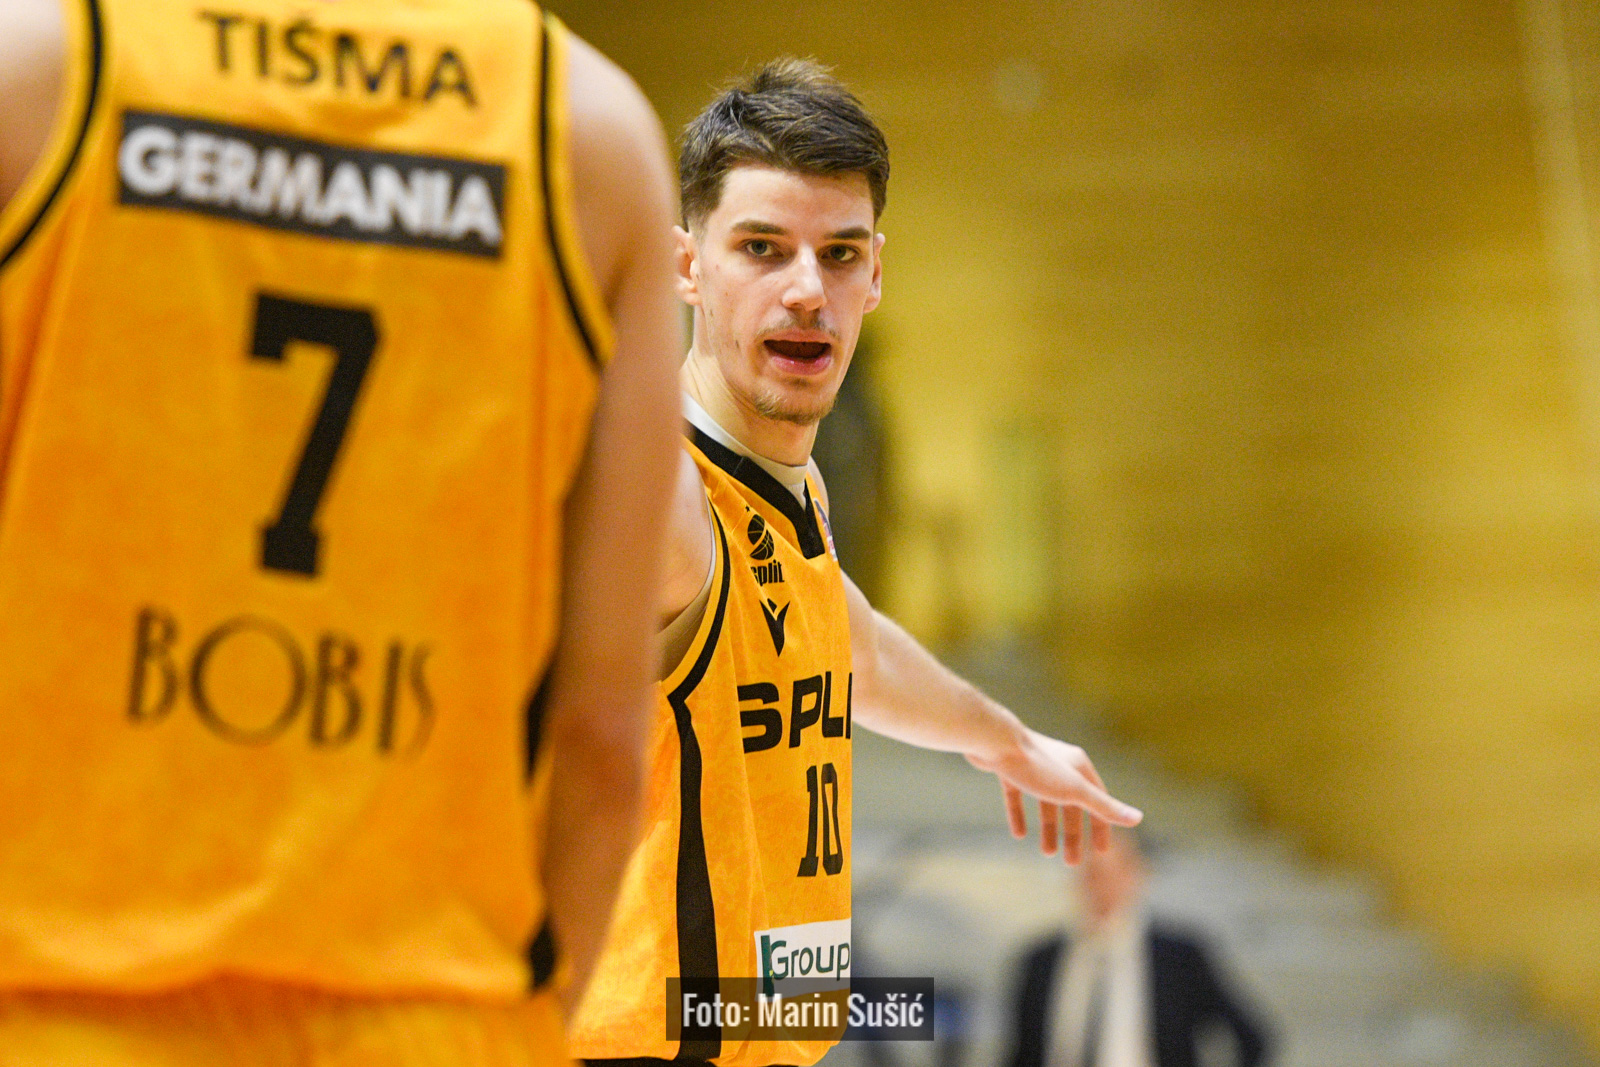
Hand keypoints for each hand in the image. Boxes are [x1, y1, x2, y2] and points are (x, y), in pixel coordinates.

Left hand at [965, 730, 1141, 863]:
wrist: (994, 741)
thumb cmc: (1036, 766)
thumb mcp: (1074, 791)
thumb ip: (1104, 806)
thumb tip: (1138, 818)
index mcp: (1078, 767)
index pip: (1097, 801)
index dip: (1100, 827)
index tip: (1099, 852)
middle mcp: (1059, 765)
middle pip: (1071, 806)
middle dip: (1072, 835)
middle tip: (1071, 863)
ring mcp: (1033, 767)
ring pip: (1045, 803)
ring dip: (1048, 829)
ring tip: (1047, 853)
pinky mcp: (1009, 769)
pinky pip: (1018, 796)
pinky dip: (1019, 816)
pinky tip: (1018, 834)